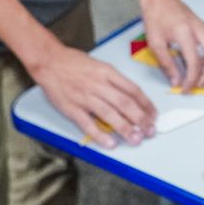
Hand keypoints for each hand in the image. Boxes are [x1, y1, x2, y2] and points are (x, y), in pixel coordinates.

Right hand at [29, 42, 155, 149]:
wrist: (50, 61)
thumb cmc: (75, 62)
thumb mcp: (100, 65)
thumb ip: (114, 80)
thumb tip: (131, 96)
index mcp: (108, 73)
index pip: (133, 90)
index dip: (146, 104)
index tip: (153, 115)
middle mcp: (99, 85)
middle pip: (125, 104)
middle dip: (141, 119)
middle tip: (150, 130)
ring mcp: (85, 97)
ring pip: (110, 115)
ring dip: (125, 129)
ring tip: (136, 139)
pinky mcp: (72, 108)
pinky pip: (88, 124)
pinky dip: (100, 135)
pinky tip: (110, 144)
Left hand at [138, 0, 203, 91]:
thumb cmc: (156, 16)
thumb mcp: (155, 43)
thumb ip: (167, 64)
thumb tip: (175, 81)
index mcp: (185, 33)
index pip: (195, 62)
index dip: (191, 80)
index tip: (185, 88)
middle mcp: (199, 29)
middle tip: (198, 85)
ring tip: (203, 76)